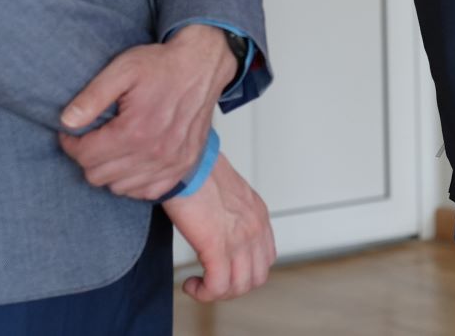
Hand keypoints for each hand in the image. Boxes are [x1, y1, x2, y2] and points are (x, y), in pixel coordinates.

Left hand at [58, 25, 237, 198]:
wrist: (201, 66)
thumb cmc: (163, 66)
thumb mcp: (123, 69)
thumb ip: (92, 96)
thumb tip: (67, 121)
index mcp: (136, 130)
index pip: (85, 156)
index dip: (71, 143)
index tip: (73, 132)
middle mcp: (155, 152)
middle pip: (98, 175)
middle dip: (88, 157)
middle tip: (94, 137)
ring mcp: (171, 164)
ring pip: (119, 187)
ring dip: (110, 170)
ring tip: (114, 146)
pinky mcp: (182, 168)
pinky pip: (146, 193)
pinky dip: (134, 181)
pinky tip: (134, 158)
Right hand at [162, 153, 275, 301]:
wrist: (188, 162)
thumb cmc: (198, 170)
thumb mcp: (225, 190)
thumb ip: (227, 208)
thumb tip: (212, 219)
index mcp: (257, 214)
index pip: (266, 256)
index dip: (245, 270)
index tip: (223, 269)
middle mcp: (255, 228)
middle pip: (257, 276)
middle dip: (233, 286)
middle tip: (210, 281)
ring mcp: (240, 239)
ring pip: (240, 286)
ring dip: (217, 292)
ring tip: (199, 284)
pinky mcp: (218, 248)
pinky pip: (218, 286)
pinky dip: (204, 293)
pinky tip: (190, 284)